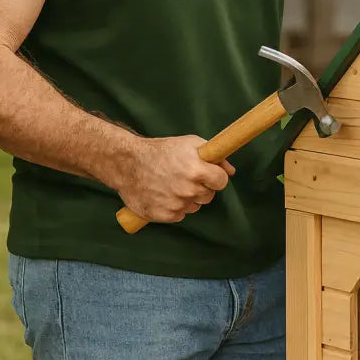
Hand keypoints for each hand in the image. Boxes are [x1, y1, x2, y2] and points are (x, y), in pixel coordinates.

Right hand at [115, 134, 235, 223]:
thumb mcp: (188, 144)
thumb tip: (230, 170)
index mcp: (197, 170)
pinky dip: (175, 207)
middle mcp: (188, 190)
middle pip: (209, 196)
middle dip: (202, 188)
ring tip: (172, 184)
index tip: (208, 174)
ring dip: (188, 198)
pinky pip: (180, 215)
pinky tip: (164, 194)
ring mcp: (176, 204)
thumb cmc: (160, 151)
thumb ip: (213, 156)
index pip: (221, 181)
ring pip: (194, 206)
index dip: (216, 177)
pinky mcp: (165, 216)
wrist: (128, 164)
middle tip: (186, 177)